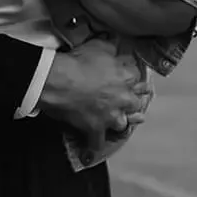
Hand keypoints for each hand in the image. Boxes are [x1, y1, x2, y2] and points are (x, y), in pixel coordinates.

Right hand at [35, 38, 152, 138]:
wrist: (59, 81)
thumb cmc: (78, 61)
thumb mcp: (98, 46)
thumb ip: (111, 48)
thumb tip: (116, 45)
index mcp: (126, 77)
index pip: (137, 76)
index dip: (131, 76)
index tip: (128, 75)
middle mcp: (123, 99)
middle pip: (136, 103)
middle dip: (133, 101)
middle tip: (130, 101)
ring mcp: (110, 116)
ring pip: (122, 124)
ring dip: (120, 122)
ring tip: (118, 122)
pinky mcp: (95, 129)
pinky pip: (97, 143)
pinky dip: (93, 147)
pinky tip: (91, 151)